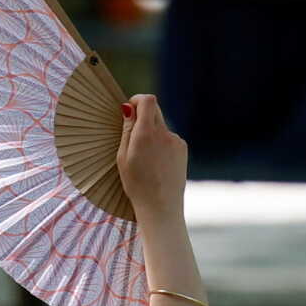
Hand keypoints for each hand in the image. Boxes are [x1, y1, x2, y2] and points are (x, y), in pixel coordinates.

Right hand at [114, 92, 188, 213]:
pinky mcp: (183, 148)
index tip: (130, 109)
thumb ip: (127, 129)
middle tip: (134, 135)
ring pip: (161, 125)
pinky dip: (162, 143)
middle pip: (155, 110)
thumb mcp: (123, 157)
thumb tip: (128, 108)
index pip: (148, 100)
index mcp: (146, 134)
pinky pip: (169, 137)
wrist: (161, 205)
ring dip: (152, 132)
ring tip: (146, 158)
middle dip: (143, 116)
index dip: (138, 100)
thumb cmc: (137, 184)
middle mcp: (164, 134)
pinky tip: (157, 162)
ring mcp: (176, 141)